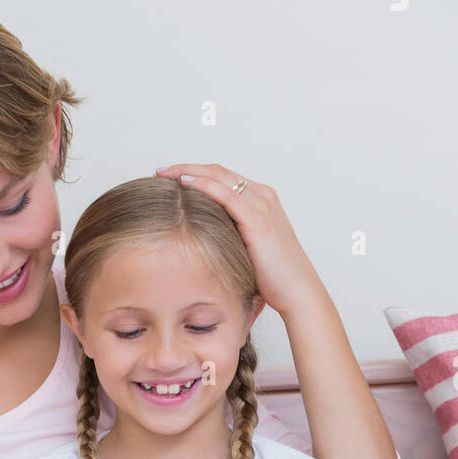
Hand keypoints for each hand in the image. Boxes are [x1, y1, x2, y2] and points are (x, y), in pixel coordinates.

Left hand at [154, 163, 322, 316]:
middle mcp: (263, 196)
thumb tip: (200, 238)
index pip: (223, 177)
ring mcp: (262, 205)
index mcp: (261, 200)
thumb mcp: (247, 248)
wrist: (297, 291)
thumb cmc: (273, 277)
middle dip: (186, 167)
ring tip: (163, 174)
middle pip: (218, 171)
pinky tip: (183, 184)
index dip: (196, 173)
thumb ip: (230, 235)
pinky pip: (225, 194)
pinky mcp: (257, 220)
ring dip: (188, 171)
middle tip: (160, 170)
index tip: (170, 177)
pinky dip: (202, 185)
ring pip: (219, 177)